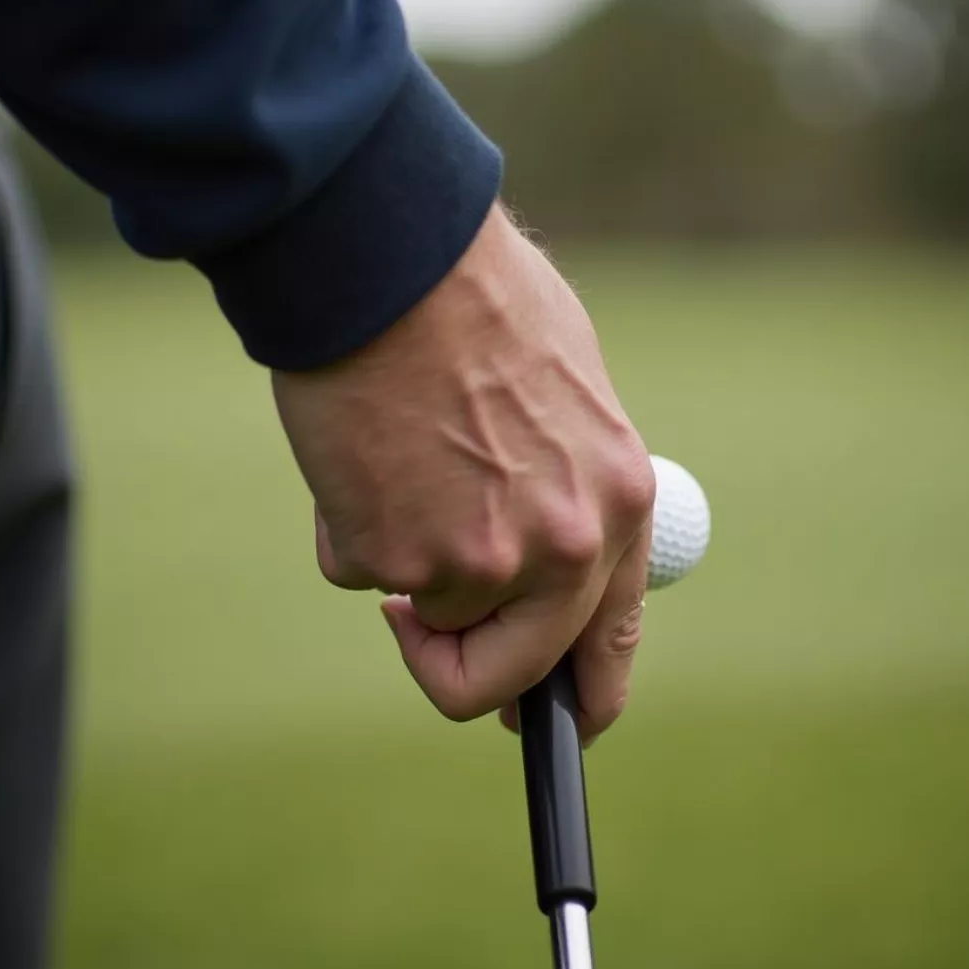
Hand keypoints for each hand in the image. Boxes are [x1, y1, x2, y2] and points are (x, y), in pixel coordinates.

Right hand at [272, 205, 654, 741]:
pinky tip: (359, 443)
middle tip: (412, 620)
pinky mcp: (392, 557)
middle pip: (505, 680)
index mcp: (619, 502)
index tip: (525, 714)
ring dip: (395, 550)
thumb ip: (570, 489)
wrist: (392, 254)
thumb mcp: (569, 395)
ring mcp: (479, 561)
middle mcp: (563, 546)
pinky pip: (359, 566)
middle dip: (451, 666)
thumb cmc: (476, 303)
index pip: (606, 645)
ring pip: (420, 608)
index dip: (567, 697)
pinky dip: (349, 520)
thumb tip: (543, 559)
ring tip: (393, 453)